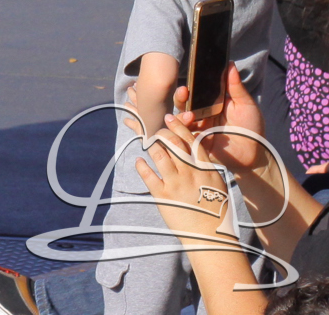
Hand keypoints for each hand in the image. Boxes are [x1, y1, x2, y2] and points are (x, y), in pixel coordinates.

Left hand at [132, 126, 232, 242]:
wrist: (211, 238)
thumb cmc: (216, 211)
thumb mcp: (216, 185)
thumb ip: (205, 167)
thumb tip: (194, 152)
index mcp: (207, 170)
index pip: (191, 141)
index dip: (178, 127)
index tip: (169, 117)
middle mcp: (191, 174)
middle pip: (173, 143)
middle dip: (161, 133)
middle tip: (156, 132)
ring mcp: (176, 185)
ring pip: (159, 155)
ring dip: (151, 147)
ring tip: (149, 145)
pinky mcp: (163, 197)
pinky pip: (147, 175)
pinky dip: (141, 166)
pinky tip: (139, 162)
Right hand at [165, 66, 267, 174]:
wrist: (254, 155)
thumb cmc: (252, 128)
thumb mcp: (246, 105)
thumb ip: (235, 86)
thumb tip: (230, 64)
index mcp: (212, 104)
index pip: (195, 93)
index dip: (189, 88)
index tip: (188, 85)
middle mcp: (201, 115)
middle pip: (183, 103)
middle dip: (180, 97)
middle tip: (184, 93)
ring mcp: (197, 129)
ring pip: (179, 118)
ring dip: (180, 114)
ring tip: (190, 115)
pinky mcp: (195, 143)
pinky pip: (181, 135)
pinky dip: (179, 130)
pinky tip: (185, 127)